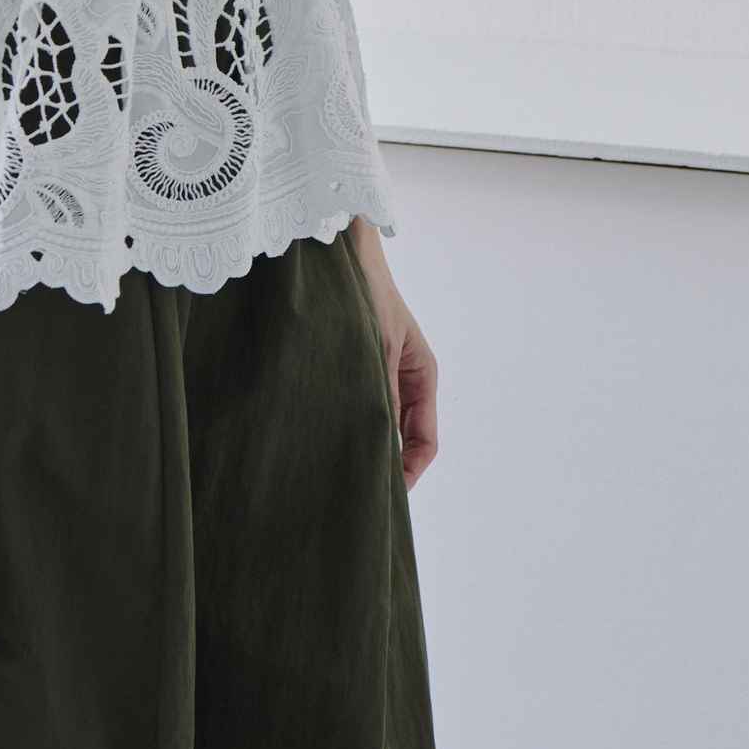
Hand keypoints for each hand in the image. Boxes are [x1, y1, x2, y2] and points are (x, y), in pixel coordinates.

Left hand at [349, 226, 438, 491]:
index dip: (409, 472)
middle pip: (402, 437)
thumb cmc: (366, 295)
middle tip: (356, 490)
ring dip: (362, 440)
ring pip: (376, 421)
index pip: (425, 441)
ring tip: (336, 464)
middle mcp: (403, 377)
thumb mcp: (378, 350)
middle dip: (384, 463)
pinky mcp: (353, 364)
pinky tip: (323, 431)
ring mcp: (378, 371)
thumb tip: (379, 448)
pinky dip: (346, 419)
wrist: (340, 254)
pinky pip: (355, 403)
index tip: (385, 494)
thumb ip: (381, 397)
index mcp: (422, 376)